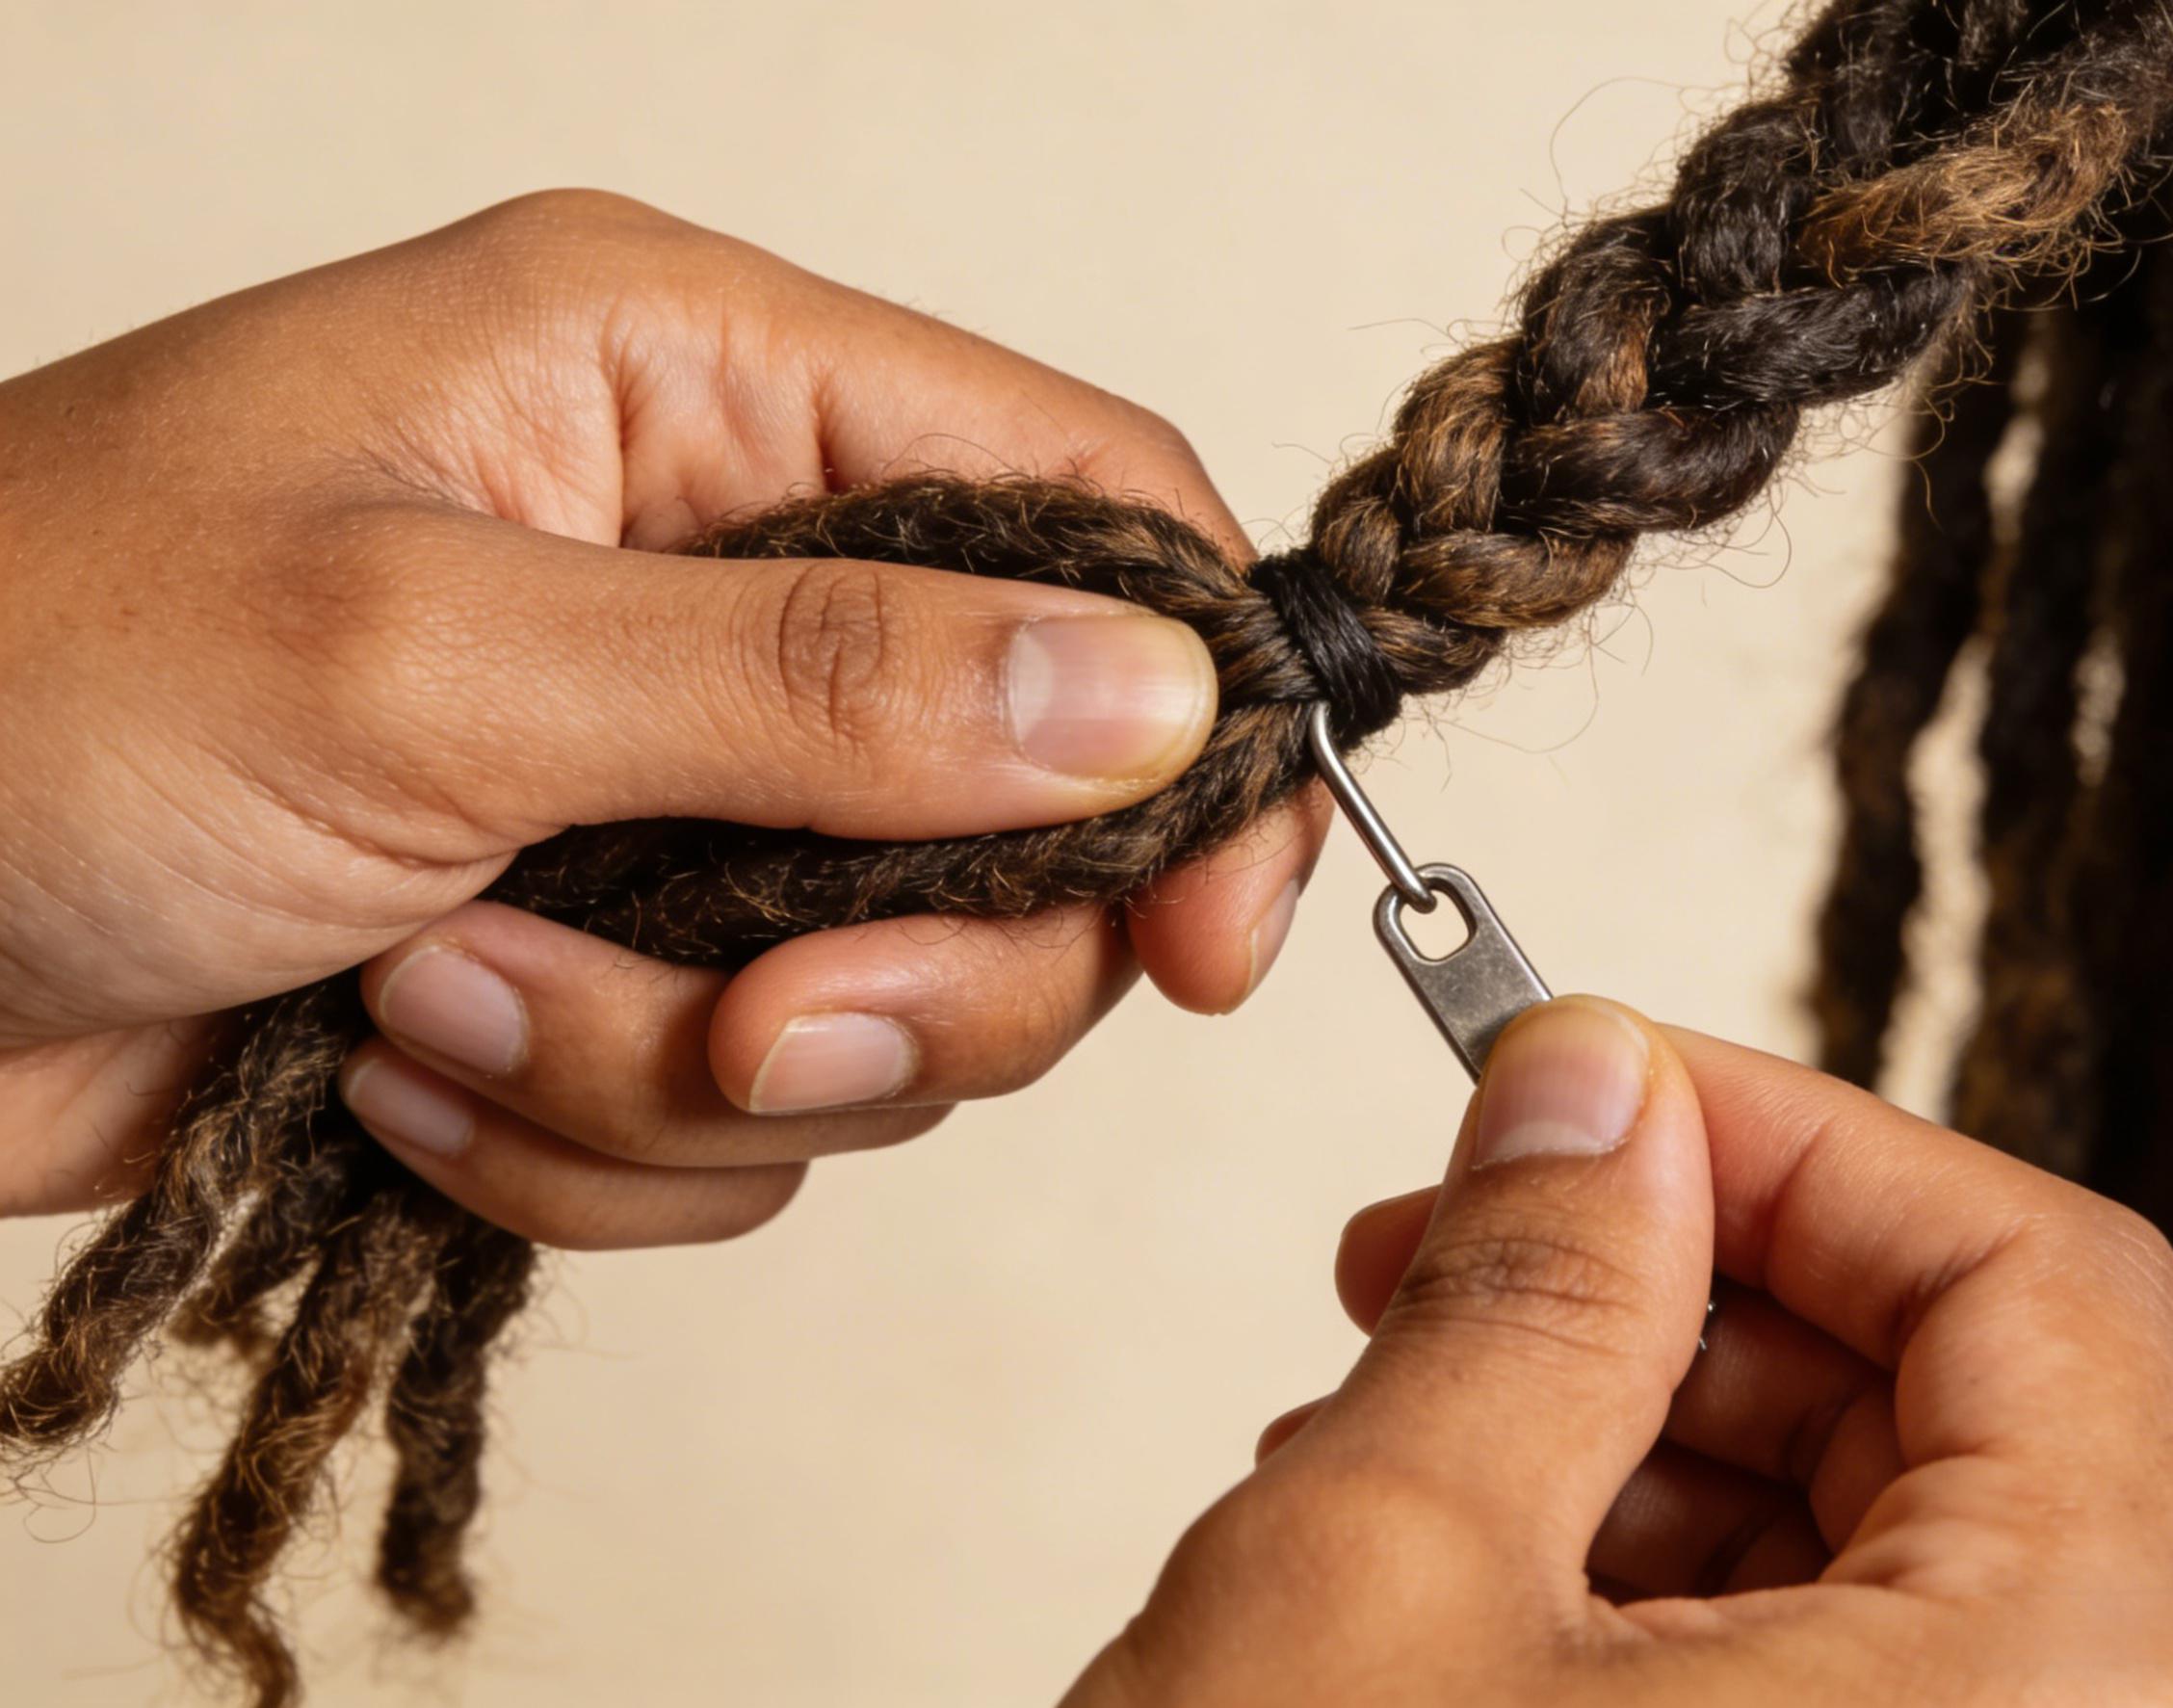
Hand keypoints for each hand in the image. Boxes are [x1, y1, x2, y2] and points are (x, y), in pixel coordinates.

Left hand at [0, 190, 1325, 1237]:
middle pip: (1025, 807)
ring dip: (685, 1068)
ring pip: (881, 990)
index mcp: (689, 388)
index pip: (1077, 507)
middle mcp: (710, 580)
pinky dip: (587, 1143)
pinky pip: (737, 1117)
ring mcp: (662, 788)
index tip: (1210, 932)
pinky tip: (402, 1072)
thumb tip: (1146, 695)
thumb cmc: (8, 685)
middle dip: (904, 968)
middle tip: (757, 1027)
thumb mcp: (427, 657)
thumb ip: (816, 683)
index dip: (1194, 713)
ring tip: (452, 1005)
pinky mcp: (603, 962)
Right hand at [1070, 999, 2172, 1705]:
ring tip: (1407, 1422)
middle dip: (1678, 1291)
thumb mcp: (1387, 1568)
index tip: (1597, 1089)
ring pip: (1868, 1540)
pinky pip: (1815, 1675)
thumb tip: (1589, 1084)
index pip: (2038, 1283)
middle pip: (1956, 1408)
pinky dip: (1636, 1580)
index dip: (1795, 1138)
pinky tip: (1454, 1567)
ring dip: (1630, 1431)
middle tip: (1460, 1246)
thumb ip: (1526, 1282)